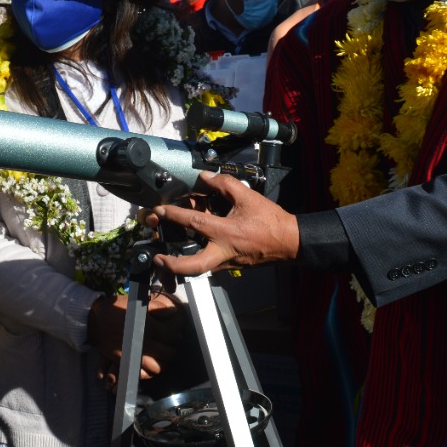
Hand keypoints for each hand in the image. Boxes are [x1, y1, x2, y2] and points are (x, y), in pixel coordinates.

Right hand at [88, 292, 185, 385]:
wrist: (94, 320)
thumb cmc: (116, 309)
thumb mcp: (138, 304)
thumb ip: (157, 308)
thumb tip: (173, 312)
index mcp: (149, 328)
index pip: (173, 336)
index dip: (176, 334)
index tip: (174, 332)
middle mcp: (145, 343)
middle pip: (168, 353)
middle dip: (172, 349)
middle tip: (169, 344)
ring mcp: (135, 354)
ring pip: (158, 367)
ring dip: (162, 362)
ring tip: (161, 356)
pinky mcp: (126, 361)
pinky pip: (142, 373)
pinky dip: (148, 371)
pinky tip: (149, 364)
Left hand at [146, 172, 300, 275]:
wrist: (289, 242)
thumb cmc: (271, 222)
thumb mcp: (248, 197)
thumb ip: (224, 184)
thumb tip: (205, 177)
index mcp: (226, 232)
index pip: (194, 221)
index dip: (173, 214)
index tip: (159, 209)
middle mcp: (223, 251)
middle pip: (193, 266)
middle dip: (172, 264)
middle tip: (156, 257)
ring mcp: (226, 263)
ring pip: (199, 269)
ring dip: (179, 264)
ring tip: (163, 256)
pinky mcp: (230, 266)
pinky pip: (208, 264)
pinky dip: (194, 257)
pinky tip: (187, 248)